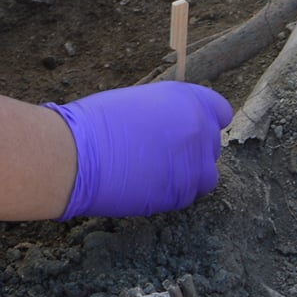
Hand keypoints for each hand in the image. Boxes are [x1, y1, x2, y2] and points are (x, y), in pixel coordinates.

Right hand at [45, 82, 232, 219]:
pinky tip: (145, 185)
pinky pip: (186, 195)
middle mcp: (198, 130)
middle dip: (193, 150)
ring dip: (188, 175)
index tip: (189, 129)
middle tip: (162, 153)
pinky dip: (171, 192)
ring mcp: (193, 165)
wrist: (76, 155)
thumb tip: (170, 127)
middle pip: (212, 145)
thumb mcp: (138, 102)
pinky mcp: (180, 194)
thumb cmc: (94, 124)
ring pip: (206, 176)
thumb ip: (165, 113)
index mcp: (188, 101)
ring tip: (155, 172)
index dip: (204, 121)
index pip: (220, 111)